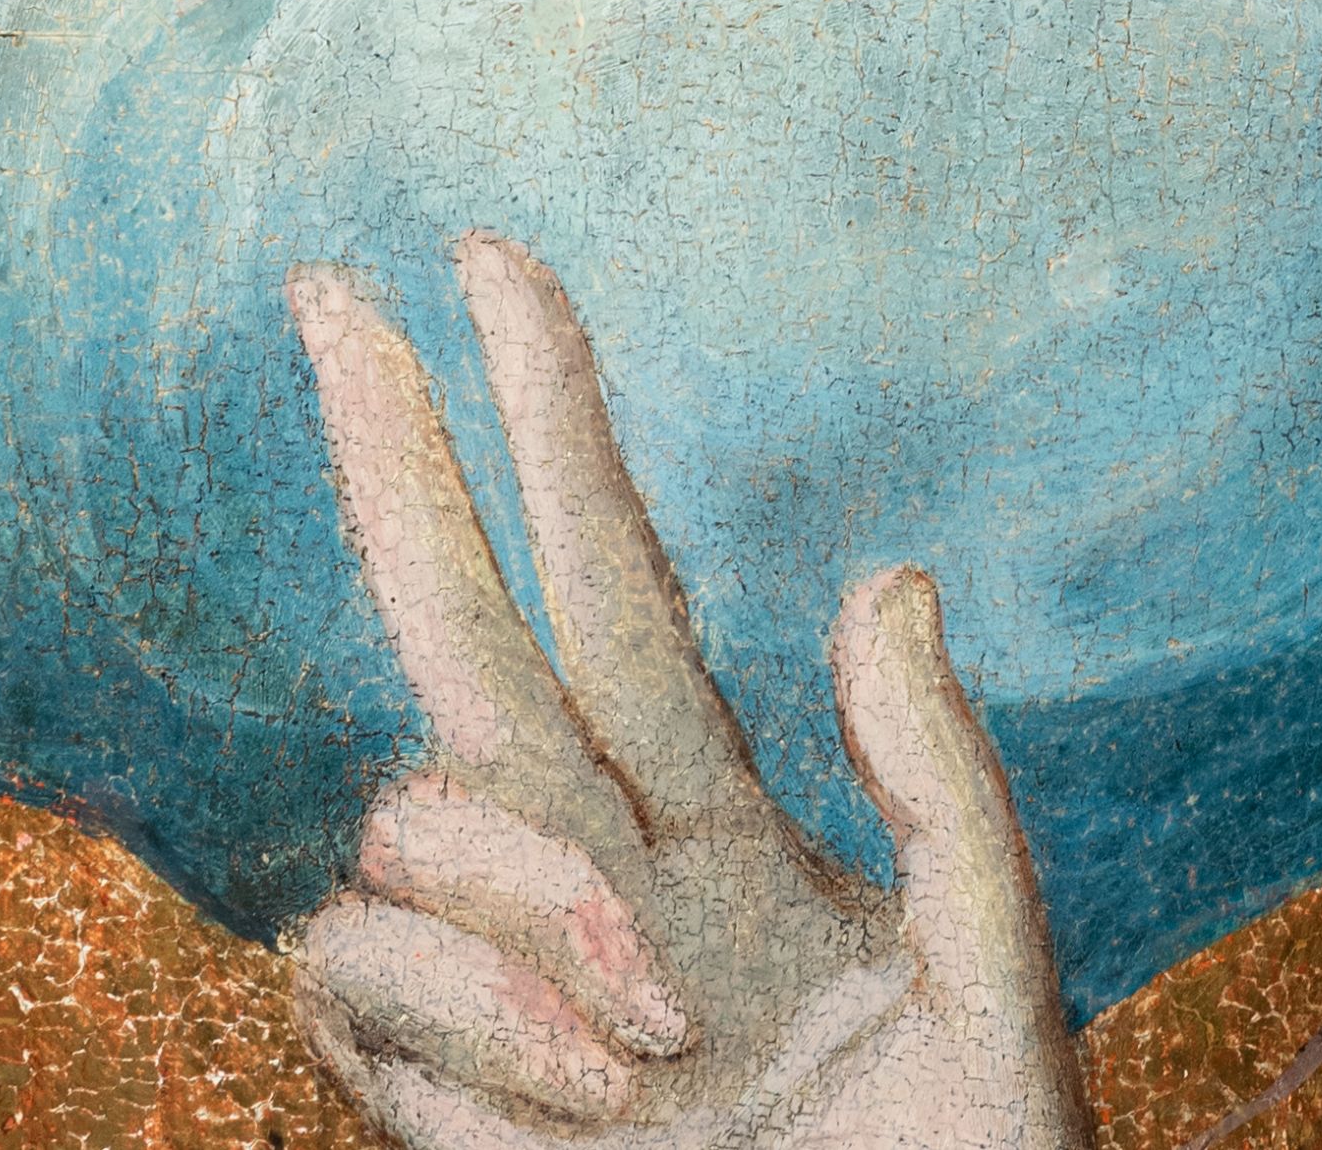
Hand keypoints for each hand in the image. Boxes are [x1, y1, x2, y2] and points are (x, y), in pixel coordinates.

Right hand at [287, 237, 1091, 1148]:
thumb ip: (949, 792)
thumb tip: (884, 577)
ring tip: (664, 1044)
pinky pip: (367, 968)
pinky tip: (596, 1097)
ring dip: (526, 897)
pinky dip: (484, 1013)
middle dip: (393, 447)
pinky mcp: (428, 1100)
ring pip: (414, 812)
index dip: (550, 414)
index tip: (489, 255)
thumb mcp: (999, 987)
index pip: (610, 574)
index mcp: (720, 822)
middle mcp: (590, 874)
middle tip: (323, 281)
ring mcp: (499, 983)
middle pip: (458, 615)